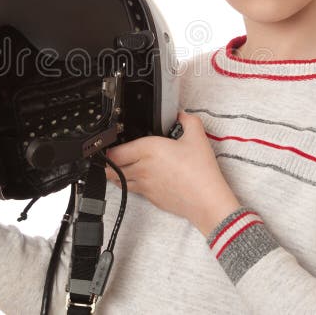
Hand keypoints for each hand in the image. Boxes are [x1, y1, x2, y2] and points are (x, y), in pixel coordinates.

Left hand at [104, 111, 240, 236]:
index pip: (115, 151)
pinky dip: (131, 185)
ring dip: (116, 175)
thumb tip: (181, 115)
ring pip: (119, 181)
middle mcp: (141, 168)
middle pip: (112, 168)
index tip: (111, 144)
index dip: (109, 147)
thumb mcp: (197, 137)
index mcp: (148, 150)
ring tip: (120, 168)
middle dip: (109, 162)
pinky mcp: (151, 199)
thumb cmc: (200, 171)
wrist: (206, 200)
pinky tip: (139, 179)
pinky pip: (133, 191)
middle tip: (112, 156)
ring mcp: (144, 186)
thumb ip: (187, 120)